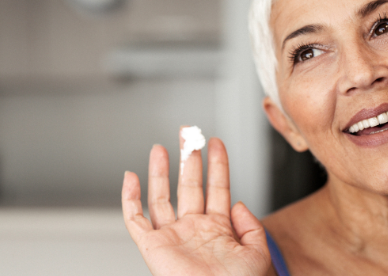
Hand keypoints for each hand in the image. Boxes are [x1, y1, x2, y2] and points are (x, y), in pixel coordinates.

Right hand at [122, 132, 270, 275]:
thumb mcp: (257, 253)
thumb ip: (252, 225)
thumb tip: (237, 202)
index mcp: (218, 229)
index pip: (216, 187)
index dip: (217, 164)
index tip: (215, 142)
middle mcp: (194, 229)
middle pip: (188, 185)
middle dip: (188, 158)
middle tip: (188, 134)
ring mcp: (172, 236)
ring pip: (162, 197)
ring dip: (160, 171)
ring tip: (162, 147)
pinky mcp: (152, 247)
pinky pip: (135, 219)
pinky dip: (130, 198)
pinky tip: (131, 177)